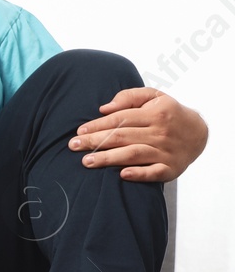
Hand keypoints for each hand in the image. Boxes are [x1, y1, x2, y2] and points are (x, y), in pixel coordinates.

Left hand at [69, 87, 207, 181]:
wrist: (198, 133)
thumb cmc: (168, 114)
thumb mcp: (155, 97)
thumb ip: (130, 96)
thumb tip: (104, 108)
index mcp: (155, 113)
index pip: (121, 119)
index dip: (98, 125)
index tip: (79, 132)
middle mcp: (160, 132)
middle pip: (123, 136)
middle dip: (96, 141)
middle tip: (73, 146)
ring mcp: (165, 151)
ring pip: (134, 154)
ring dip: (109, 158)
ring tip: (87, 161)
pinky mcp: (170, 169)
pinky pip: (154, 172)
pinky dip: (139, 174)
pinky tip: (122, 175)